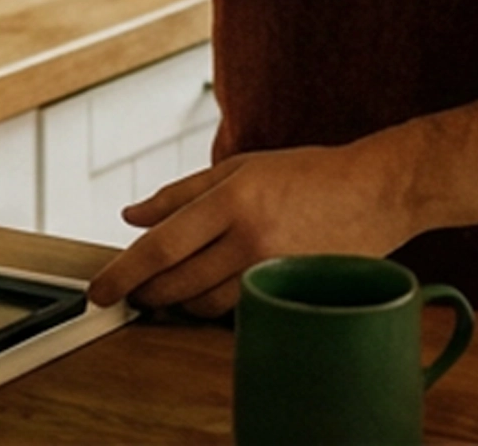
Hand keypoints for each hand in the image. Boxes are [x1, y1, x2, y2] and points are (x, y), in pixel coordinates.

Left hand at [85, 143, 421, 317]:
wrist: (378, 192)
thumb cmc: (311, 173)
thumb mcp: (242, 167)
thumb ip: (181, 193)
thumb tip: (131, 216)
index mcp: (233, 200)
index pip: (161, 247)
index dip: (123, 273)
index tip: (99, 292)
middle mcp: (251, 238)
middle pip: (176, 285)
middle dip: (146, 293)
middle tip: (134, 291)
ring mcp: (273, 269)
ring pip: (204, 305)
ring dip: (179, 302)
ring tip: (173, 287)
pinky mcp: (288, 289)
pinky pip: (236, 309)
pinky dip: (215, 304)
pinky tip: (213, 288)